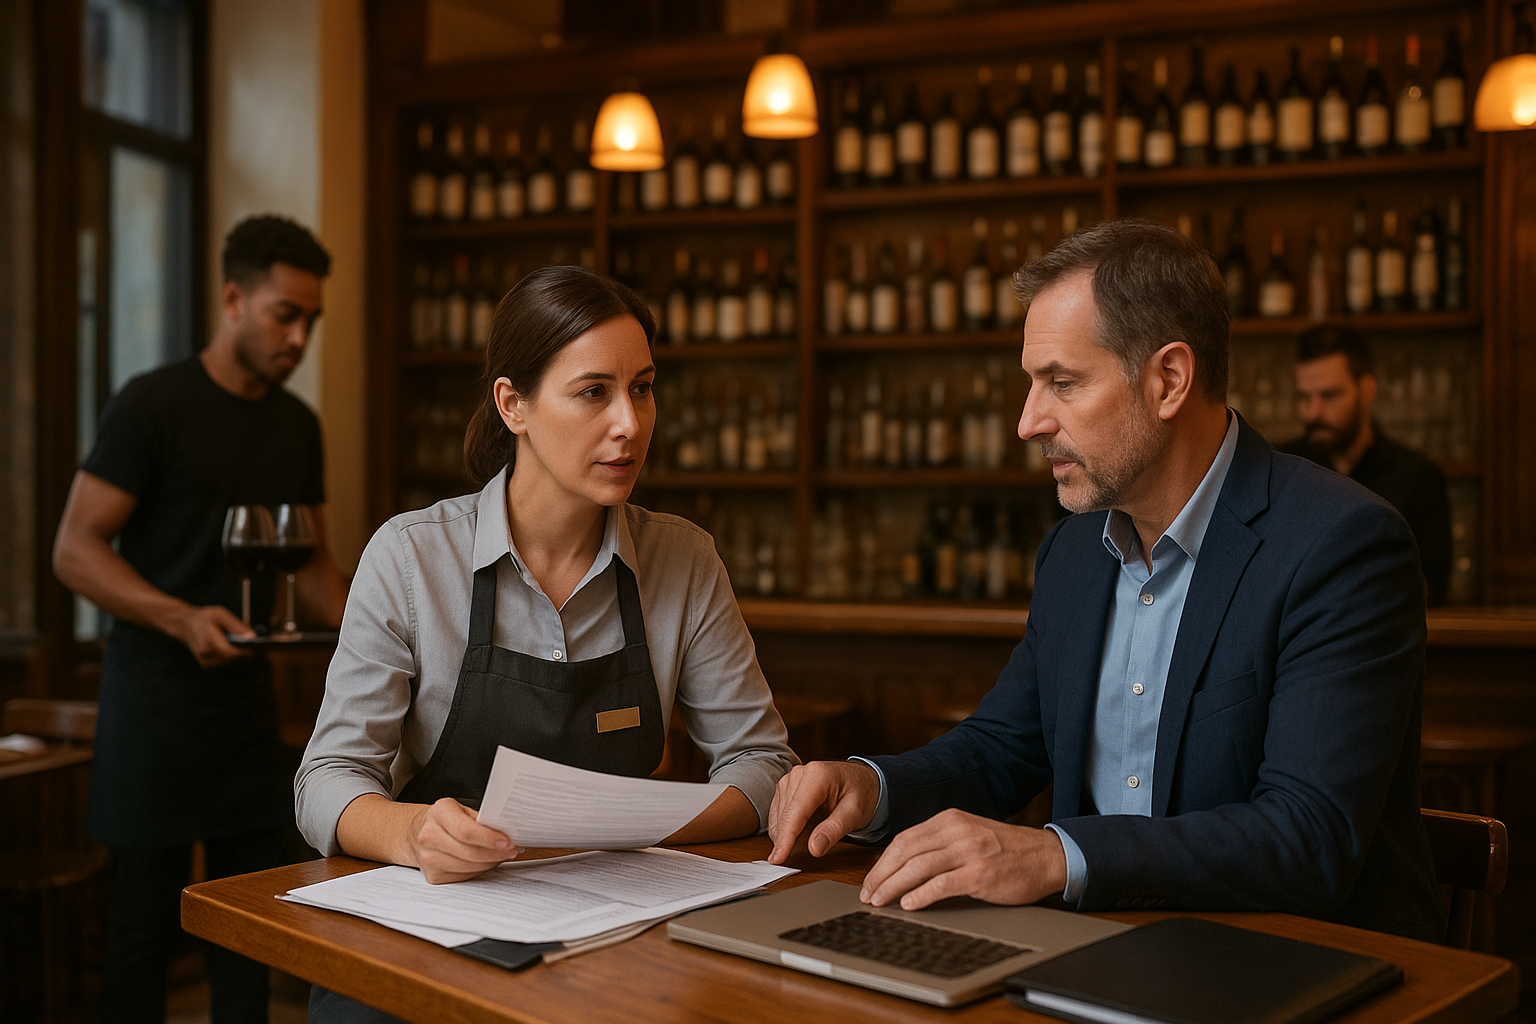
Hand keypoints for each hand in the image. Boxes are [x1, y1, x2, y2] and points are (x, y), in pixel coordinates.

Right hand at [173, 605, 253, 668]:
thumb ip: (237, 626)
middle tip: (256, 644)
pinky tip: (234, 648)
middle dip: (246, 652)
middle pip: (235, 659)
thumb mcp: (221, 615)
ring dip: (239, 655)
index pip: (234, 654)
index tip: (259, 646)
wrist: (185, 625)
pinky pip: (226, 663)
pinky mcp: (208, 665)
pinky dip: (232, 657)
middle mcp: (208, 656)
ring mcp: (207, 662)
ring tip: (246, 645)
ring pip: (231, 663)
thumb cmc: (204, 617)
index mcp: (210, 643)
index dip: (248, 651)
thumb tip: (253, 637)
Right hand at [408, 798, 518, 883]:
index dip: (488, 838)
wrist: (417, 833)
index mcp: (439, 813)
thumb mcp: (461, 809)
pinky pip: (463, 877)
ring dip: (489, 863)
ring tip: (500, 856)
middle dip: (495, 853)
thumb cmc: (445, 820)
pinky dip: (478, 871)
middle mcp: (429, 836)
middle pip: (469, 852)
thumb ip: (481, 819)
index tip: (507, 842)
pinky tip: (485, 863)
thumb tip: (507, 832)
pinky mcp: (432, 876)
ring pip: (468, 867)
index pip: (466, 830)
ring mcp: (428, 858)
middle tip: (511, 851)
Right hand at [767, 760, 880, 864]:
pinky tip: (806, 829)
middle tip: (810, 851)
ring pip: (778, 818)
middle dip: (789, 839)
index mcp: (817, 775)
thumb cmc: (861, 793)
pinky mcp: (785, 789)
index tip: (778, 858)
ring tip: (816, 833)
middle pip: (784, 816)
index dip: (785, 838)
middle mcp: (798, 774)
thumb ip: (834, 830)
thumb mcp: (854, 814)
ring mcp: (789, 780)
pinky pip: (778, 816)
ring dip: (789, 834)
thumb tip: (814, 848)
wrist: (861, 780)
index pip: (795, 812)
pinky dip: (788, 829)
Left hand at [859, 808, 1066, 910]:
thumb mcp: (970, 835)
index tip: (870, 879)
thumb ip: (941, 844)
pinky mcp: (981, 874)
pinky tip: (909, 905)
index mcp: (950, 820)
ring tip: (880, 901)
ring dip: (894, 887)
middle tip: (868, 894)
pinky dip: (921, 895)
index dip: (883, 861)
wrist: (1047, 856)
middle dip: (882, 875)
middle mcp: (957, 831)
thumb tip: (904, 866)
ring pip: (918, 867)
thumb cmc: (1007, 850)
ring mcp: (969, 851)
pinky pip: (942, 884)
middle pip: (906, 851)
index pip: (905, 839)